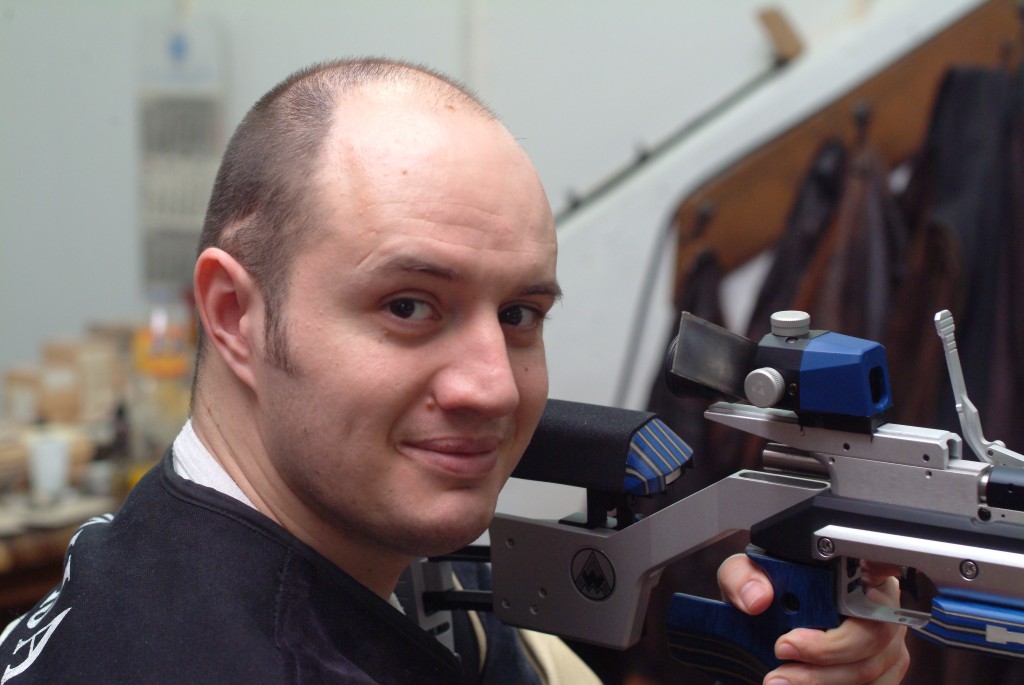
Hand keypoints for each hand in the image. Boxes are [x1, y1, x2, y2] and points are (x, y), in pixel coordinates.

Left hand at [717, 555, 909, 684]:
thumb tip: (758, 598)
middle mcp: (878, 607)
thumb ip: (743, 577)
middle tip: (782, 649)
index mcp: (852, 571)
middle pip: (873, 631)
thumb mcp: (743, 577)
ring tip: (778, 679)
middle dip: (826, 649)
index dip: (884, 568)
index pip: (883, 563)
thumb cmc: (761, 597)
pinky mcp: (880, 677)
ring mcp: (885, 647)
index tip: (866, 573)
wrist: (756, 632)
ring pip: (869, 669)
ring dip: (821, 679)